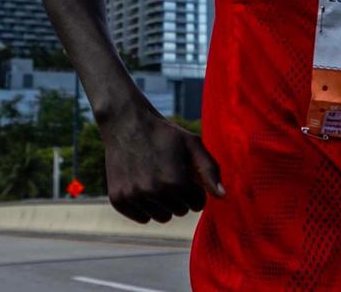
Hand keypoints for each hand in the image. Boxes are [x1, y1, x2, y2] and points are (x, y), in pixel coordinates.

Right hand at [100, 113, 224, 223]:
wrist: (126, 124)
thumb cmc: (164, 134)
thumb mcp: (192, 145)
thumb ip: (210, 171)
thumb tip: (222, 197)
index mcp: (175, 180)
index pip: (197, 204)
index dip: (195, 189)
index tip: (188, 174)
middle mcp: (153, 192)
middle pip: (180, 211)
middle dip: (180, 196)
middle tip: (170, 173)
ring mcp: (133, 197)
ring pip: (161, 217)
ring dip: (163, 204)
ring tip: (157, 179)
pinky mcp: (118, 200)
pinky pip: (142, 218)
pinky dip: (145, 206)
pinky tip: (142, 185)